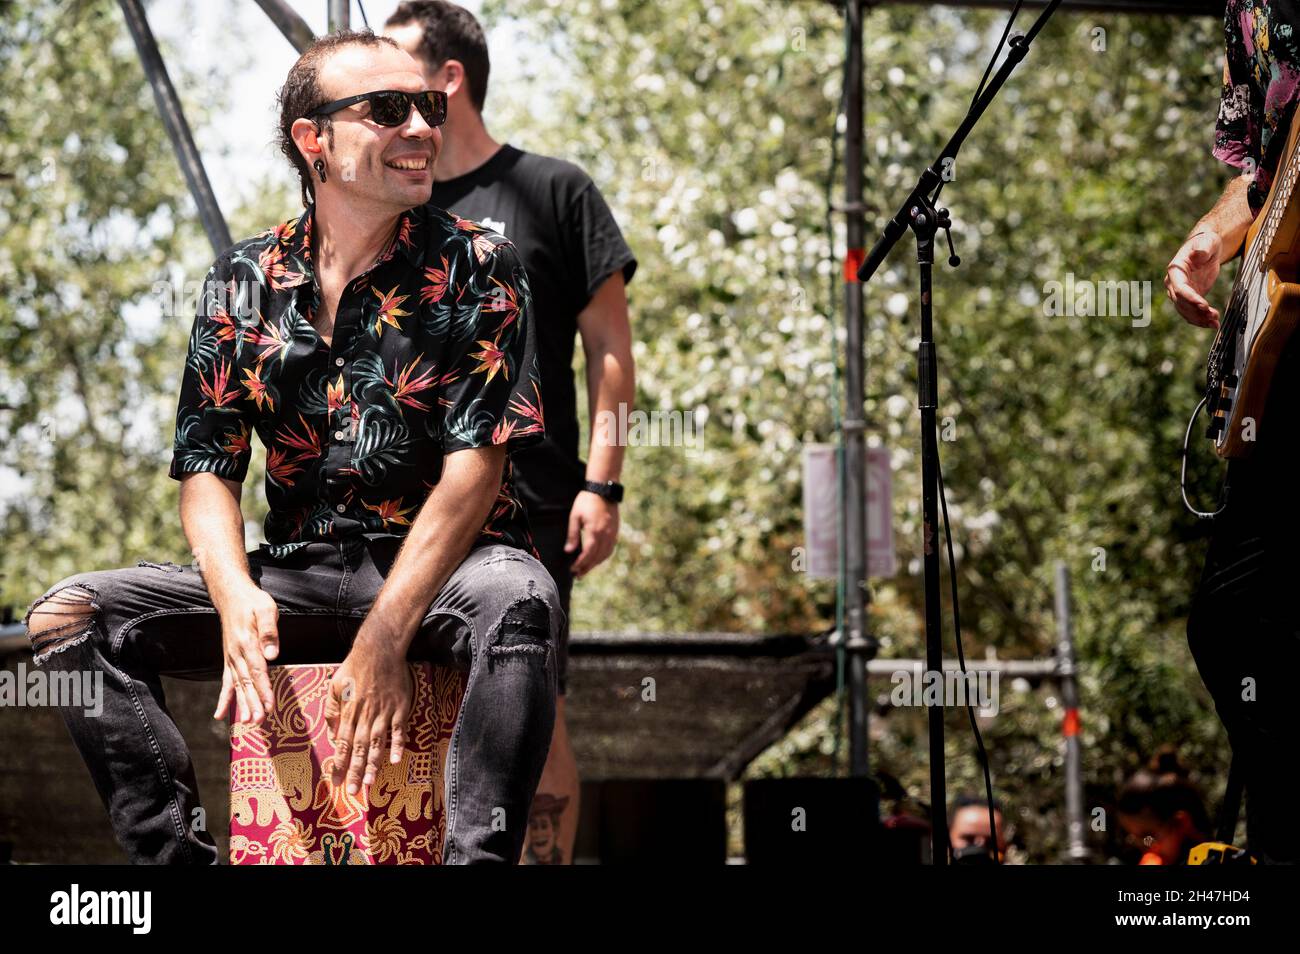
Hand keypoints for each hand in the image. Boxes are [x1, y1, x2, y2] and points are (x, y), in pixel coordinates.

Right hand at [213, 584, 279, 724]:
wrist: (232, 596)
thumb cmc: (253, 601)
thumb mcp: (266, 609)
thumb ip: (269, 631)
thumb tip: (272, 654)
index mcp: (247, 642)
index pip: (258, 670)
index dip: (264, 689)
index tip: (269, 705)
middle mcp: (236, 653)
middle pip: (247, 682)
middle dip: (253, 703)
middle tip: (259, 722)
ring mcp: (231, 658)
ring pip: (237, 685)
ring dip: (243, 705)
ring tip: (248, 722)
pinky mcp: (229, 660)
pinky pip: (226, 682)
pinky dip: (224, 698)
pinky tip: (220, 715)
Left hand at [324, 640, 413, 794]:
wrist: (380, 649)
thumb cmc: (355, 666)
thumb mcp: (334, 685)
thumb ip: (332, 710)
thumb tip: (333, 733)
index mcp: (349, 710)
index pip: (343, 743)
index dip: (340, 763)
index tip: (337, 781)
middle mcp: (366, 714)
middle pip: (359, 748)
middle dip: (355, 771)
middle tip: (353, 791)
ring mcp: (384, 711)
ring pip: (377, 742)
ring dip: (373, 763)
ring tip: (370, 782)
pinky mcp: (400, 707)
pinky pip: (399, 729)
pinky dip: (397, 744)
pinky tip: (395, 759)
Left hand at [566, 490, 619, 577]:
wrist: (603, 490)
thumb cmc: (586, 501)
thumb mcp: (575, 516)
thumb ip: (573, 535)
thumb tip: (569, 551)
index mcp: (594, 531)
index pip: (588, 554)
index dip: (580, 564)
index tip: (573, 570)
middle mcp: (605, 535)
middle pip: (597, 557)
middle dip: (587, 567)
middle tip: (578, 575)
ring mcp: (612, 534)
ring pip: (605, 555)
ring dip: (595, 564)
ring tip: (586, 569)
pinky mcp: (615, 531)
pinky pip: (610, 549)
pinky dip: (603, 557)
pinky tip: (596, 559)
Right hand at [1165, 230, 1222, 328]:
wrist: (1206, 248)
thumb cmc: (1206, 242)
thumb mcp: (1207, 242)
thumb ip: (1203, 248)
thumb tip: (1199, 253)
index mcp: (1175, 270)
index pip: (1180, 288)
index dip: (1191, 298)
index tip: (1204, 305)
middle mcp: (1174, 283)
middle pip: (1181, 302)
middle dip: (1196, 311)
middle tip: (1213, 316)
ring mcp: (1180, 292)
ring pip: (1185, 311)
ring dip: (1199, 318)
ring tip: (1215, 323)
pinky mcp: (1190, 298)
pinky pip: (1191, 312)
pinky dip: (1201, 320)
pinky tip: (1213, 325)